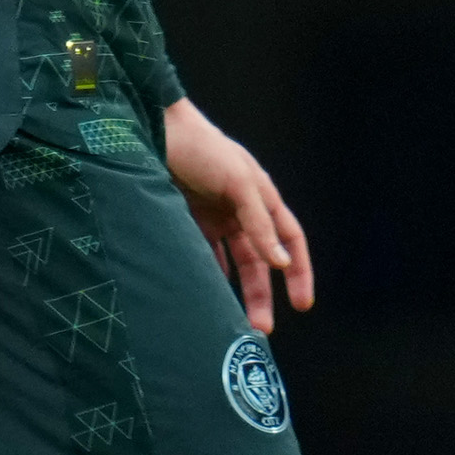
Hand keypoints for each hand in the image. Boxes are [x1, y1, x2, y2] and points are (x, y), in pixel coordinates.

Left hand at [165, 97, 309, 333]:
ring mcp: (212, 215)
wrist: (152, 126)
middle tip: (259, 328)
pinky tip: (201, 294)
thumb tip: (281, 262)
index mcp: (262, 198)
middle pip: (259, 260)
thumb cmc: (201, 147)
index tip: (302, 305)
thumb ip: (258, 222)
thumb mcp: (237, 181)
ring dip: (232, 291)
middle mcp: (240, 210)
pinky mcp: (184, 217)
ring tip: (230, 321)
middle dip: (261, 294)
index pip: (290, 241)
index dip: (299, 272)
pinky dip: (203, 273)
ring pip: (229, 262)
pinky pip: (199, 253)